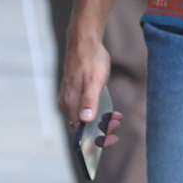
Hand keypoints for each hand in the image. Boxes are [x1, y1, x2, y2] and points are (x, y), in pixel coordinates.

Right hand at [59, 31, 120, 148]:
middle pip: (82, 128)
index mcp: (71, 103)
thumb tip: (85, 120)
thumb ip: (89, 101)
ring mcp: (69, 98)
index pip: (79, 132)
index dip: (94, 140)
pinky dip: (96, 113)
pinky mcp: (73, 93)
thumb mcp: (95, 81)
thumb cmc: (91, 60)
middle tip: (116, 125)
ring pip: (84, 119)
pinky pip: (83, 110)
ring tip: (115, 118)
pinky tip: (107, 111)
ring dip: (100, 122)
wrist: (84, 41)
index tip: (108, 140)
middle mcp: (67, 104)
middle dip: (100, 130)